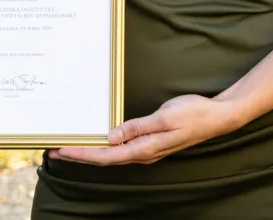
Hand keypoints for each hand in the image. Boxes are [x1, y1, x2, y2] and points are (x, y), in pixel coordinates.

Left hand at [49, 94, 240, 165]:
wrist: (218, 117)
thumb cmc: (193, 114)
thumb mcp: (165, 117)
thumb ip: (138, 127)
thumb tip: (112, 136)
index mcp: (145, 149)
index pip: (106, 156)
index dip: (82, 154)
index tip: (62, 150)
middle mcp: (143, 153)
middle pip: (105, 158)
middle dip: (80, 155)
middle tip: (54, 150)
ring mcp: (147, 149)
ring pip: (112, 154)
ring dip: (90, 151)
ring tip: (70, 145)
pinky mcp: (150, 142)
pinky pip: (121, 147)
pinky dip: (105, 144)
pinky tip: (99, 138)